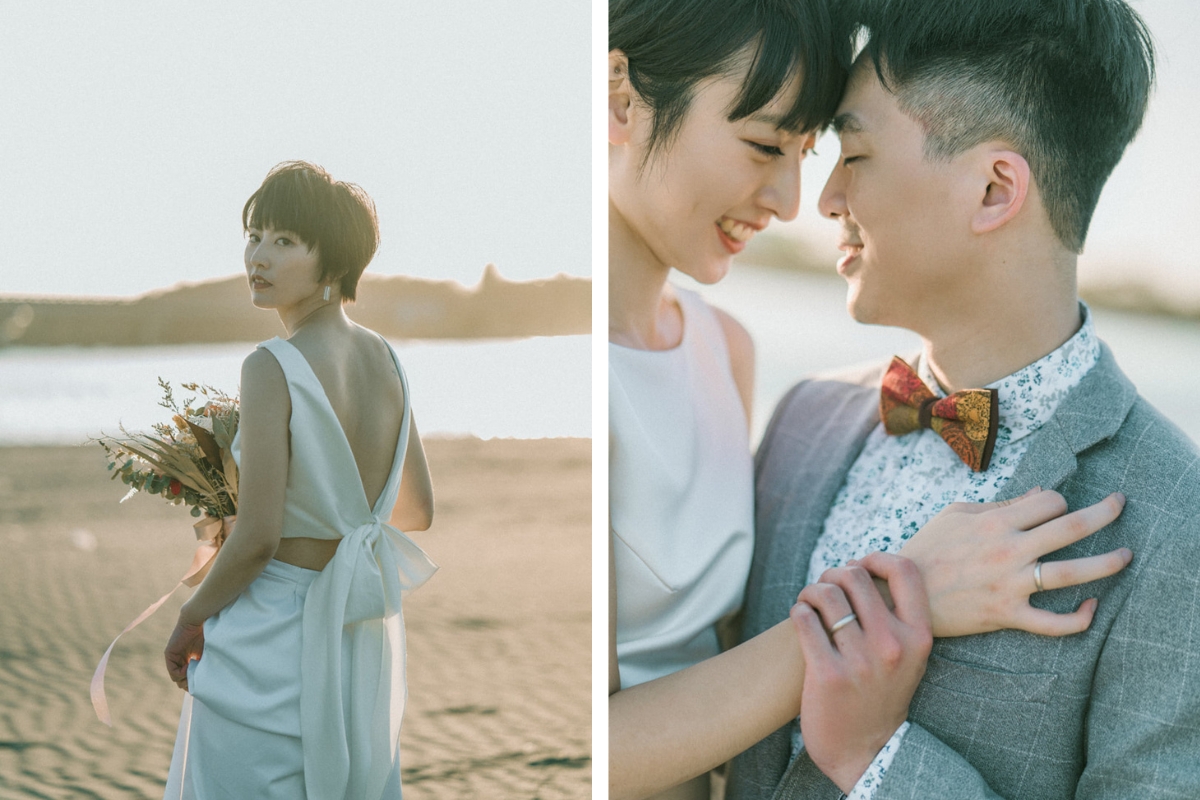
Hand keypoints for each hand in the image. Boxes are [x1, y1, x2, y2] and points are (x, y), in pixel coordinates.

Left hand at [164, 617, 204, 690]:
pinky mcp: (169, 655)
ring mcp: (174, 658)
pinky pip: (173, 672)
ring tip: (195, 673)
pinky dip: (181, 673)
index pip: (188, 679)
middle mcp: (180, 660)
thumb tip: (206, 683)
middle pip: (182, 681)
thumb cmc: (206, 634)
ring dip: (186, 679)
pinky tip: (190, 666)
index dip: (194, 683)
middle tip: (198, 681)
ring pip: (177, 679)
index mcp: (188, 660)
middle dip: (190, 684)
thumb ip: (203, 667)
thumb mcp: (206, 655)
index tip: (203, 683)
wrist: (198, 620)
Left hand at [790, 555, 931, 792]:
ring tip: (809, 602)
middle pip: (856, 575)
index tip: (859, 564)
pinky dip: (797, 611)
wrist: (866, 752)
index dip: (876, 556)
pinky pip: (804, 618)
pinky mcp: (828, 673)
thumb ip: (897, 616)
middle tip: (825, 587)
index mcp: (918, 637)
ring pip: (826, 593)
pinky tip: (800, 619)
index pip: (904, 571)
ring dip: (811, 590)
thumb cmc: (881, 694)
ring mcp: (861, 660)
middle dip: (834, 573)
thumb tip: (863, 565)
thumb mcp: (907, 656)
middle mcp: (893, 645)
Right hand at [899, 489, 1129, 636]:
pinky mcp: (1007, 615)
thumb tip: (1040, 494)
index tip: (1056, 507)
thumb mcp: (956, 515)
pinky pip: (1053, 622)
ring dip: (1107, 563)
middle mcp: (1008, 550)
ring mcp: (1010, 585)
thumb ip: (1000, 505)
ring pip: (1072, 573)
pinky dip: (1078, 618)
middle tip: (1121, 505)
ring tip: (1125, 556)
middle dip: (1105, 512)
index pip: (1049, 501)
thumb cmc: (927, 548)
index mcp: (995, 521)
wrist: (897, 592)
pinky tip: (1091, 607)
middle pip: (1072, 527)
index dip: (1059, 501)